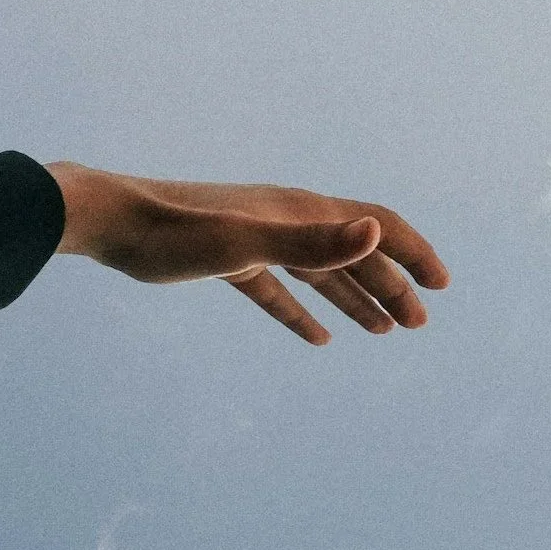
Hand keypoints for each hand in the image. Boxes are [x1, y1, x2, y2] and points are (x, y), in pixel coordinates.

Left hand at [48, 163, 449, 345]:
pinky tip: (317, 338)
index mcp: (300, 211)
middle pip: (354, 252)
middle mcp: (287, 220)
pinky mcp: (229, 261)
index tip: (441, 286)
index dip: (412, 252)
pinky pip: (279, 290)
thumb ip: (313, 243)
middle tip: (417, 324)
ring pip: (321, 272)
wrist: (109, 221)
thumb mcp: (246, 245)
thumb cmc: (173, 234)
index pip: (376, 225)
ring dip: (355, 299)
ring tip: (384, 332)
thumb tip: (376, 232)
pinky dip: (303, 312)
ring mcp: (258, 240)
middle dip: (391, 285)